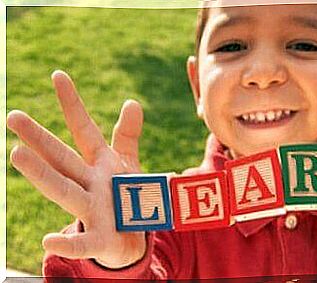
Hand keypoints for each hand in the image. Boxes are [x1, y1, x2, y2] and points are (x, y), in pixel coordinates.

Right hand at [8, 70, 145, 267]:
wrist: (131, 239)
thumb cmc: (125, 197)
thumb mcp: (127, 164)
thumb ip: (126, 135)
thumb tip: (131, 101)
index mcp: (100, 164)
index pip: (84, 129)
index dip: (73, 104)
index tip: (58, 75)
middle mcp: (91, 184)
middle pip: (62, 159)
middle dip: (40, 139)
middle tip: (13, 117)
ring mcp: (92, 211)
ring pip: (64, 191)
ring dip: (42, 174)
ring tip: (17, 154)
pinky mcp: (100, 240)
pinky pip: (83, 243)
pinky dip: (68, 244)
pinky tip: (47, 241)